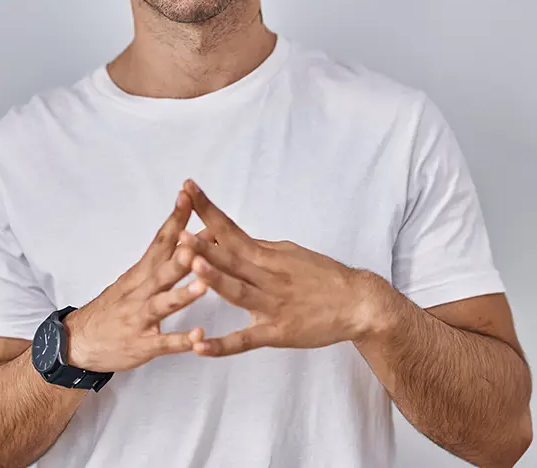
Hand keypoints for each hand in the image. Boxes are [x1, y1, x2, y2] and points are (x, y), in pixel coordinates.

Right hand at [62, 191, 207, 372]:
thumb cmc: (115, 305)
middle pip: (162, 269)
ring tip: (204, 285)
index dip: (175, 218)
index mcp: (141, 272)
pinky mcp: (142, 345)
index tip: (189, 194)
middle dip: (182, 254)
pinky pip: (164, 344)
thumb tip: (193, 234)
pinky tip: (200, 336)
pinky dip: (182, 340)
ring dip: (184, 294)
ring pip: (163, 304)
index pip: (160, 240)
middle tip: (200, 238)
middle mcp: (140, 291)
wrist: (78, 342)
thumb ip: (164, 259)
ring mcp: (140, 318)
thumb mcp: (135, 277)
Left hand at [177, 179, 378, 356]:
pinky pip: (246, 340)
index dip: (208, 210)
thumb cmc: (321, 276)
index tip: (188, 190)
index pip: (231, 228)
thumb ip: (258, 249)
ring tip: (192, 267)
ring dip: (215, 279)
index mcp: (267, 255)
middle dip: (204, 244)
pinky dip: (222, 345)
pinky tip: (199, 345)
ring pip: (238, 292)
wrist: (357, 303)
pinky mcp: (278, 333)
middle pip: (232, 257)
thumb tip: (229, 238)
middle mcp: (268, 276)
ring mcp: (272, 305)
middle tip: (178, 230)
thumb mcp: (289, 253)